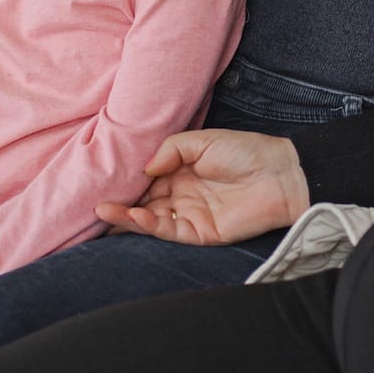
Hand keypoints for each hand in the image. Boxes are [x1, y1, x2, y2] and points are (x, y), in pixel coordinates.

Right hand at [94, 130, 308, 245]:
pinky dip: (149, 226)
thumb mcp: (203, 140)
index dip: (126, 181)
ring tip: (104, 212)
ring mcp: (189, 214)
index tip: (102, 178)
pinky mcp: (200, 232)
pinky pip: (169, 231)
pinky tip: (133, 217)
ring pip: (151, 220)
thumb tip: (144, 167)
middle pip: (143, 202)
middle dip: (120, 203)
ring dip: (127, 218)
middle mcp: (181, 194)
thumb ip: (171, 150)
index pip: (146, 180)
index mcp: (180, 171)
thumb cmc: (245, 151)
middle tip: (93, 201)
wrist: (280, 173)